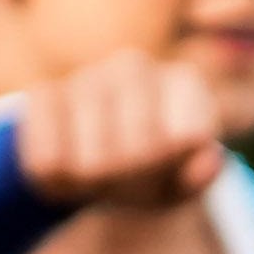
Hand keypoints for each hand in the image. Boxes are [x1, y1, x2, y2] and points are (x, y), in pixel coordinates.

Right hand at [10, 53, 231, 213]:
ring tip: (98, 178)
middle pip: (137, 156)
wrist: (96, 156)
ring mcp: (85, 77)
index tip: (170, 171)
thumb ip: (200, 176)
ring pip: (91, 164)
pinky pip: (47, 159)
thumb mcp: (183, 182)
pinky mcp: (43, 93)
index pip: (184, 139)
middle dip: (131, 181)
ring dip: (92, 186)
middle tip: (127, 180)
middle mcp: (134, 67)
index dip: (173, 169)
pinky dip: (55, 180)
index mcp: (184, 81)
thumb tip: (210, 162)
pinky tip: (67, 167)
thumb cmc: (151, 168)